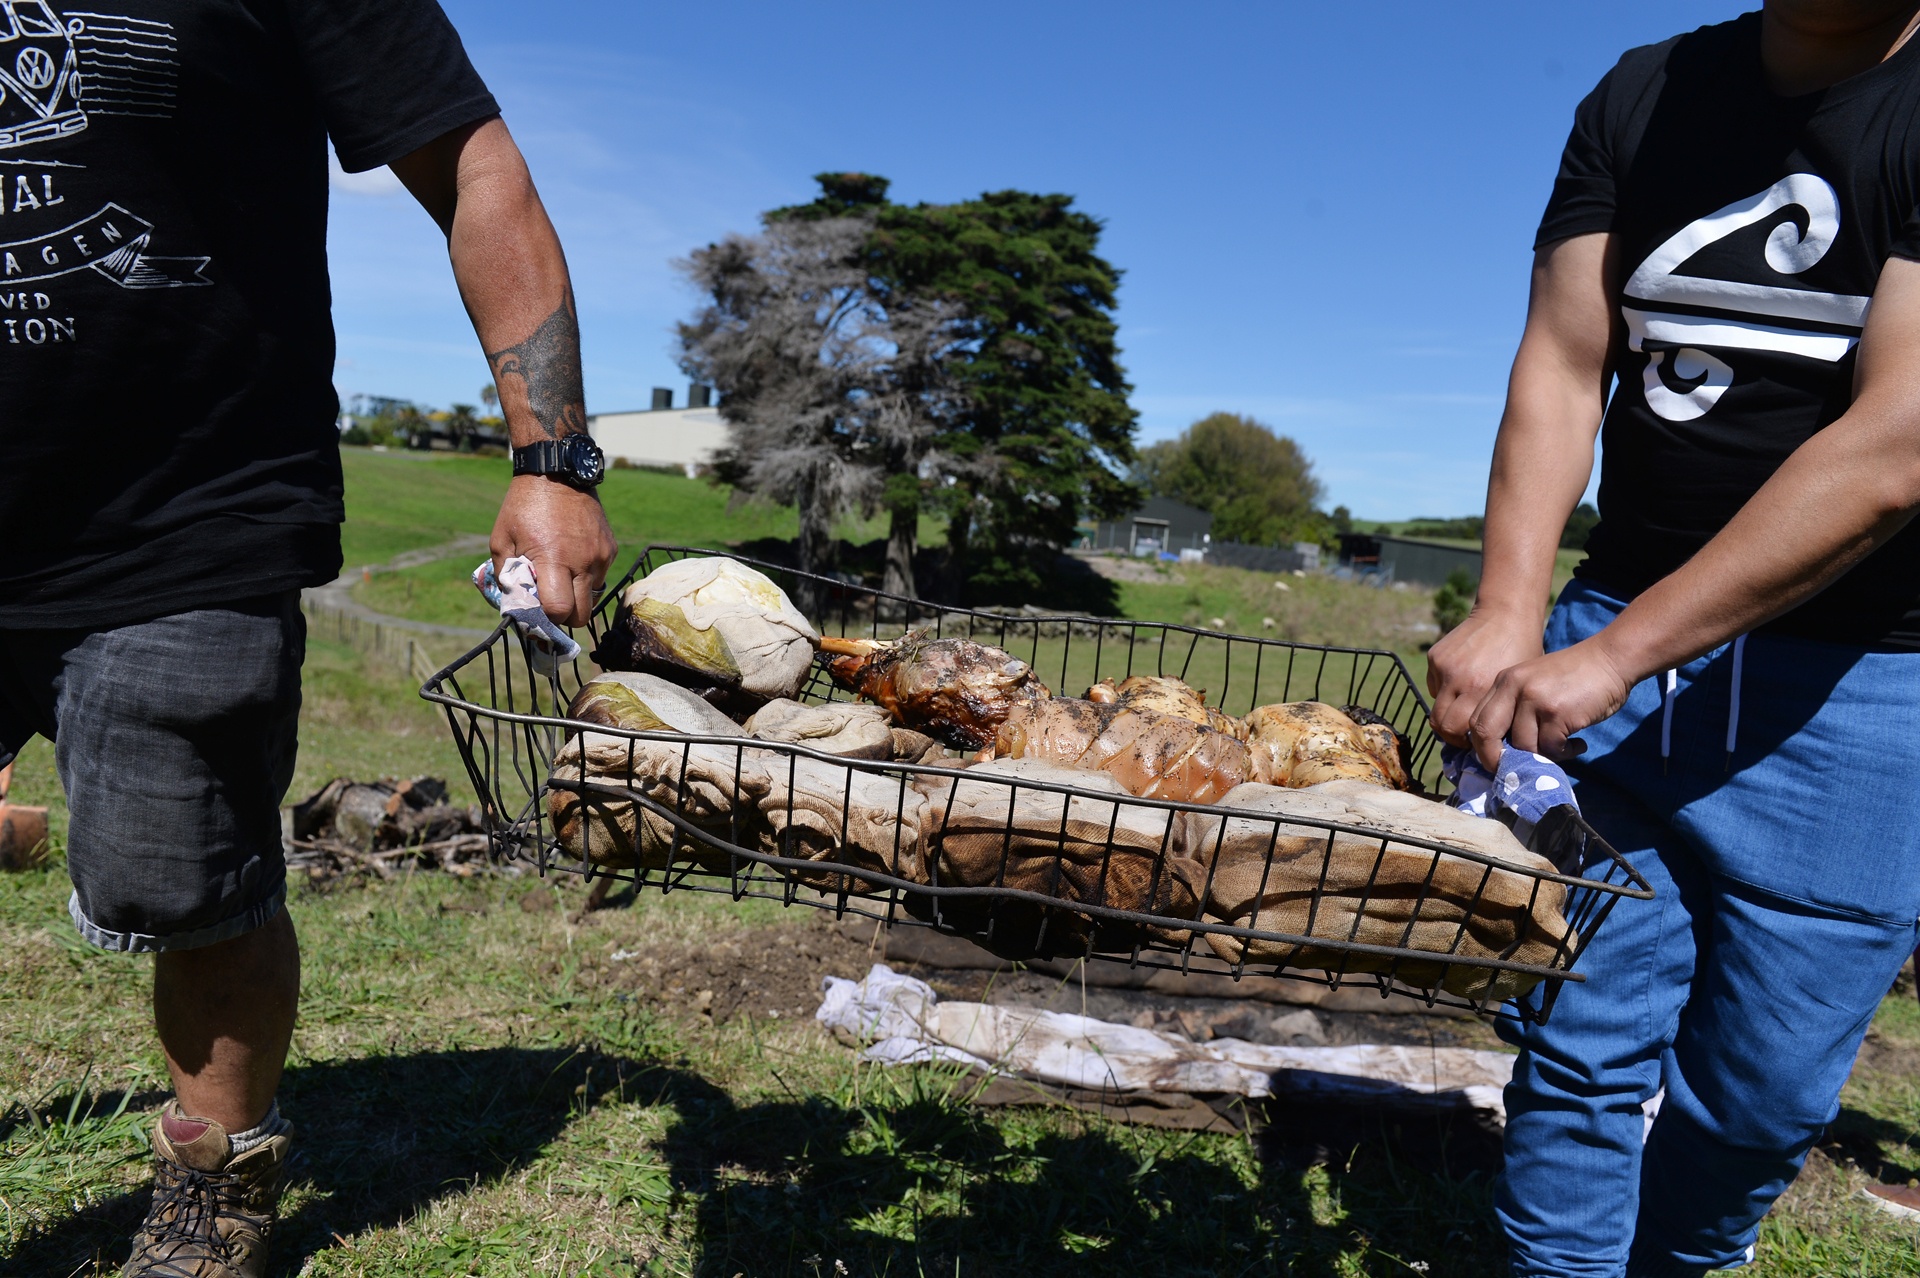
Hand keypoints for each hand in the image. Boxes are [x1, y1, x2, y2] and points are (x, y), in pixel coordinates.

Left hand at [490, 475, 616, 626]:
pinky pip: (600, 577)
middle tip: (550, 602)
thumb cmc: (522, 507)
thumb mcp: (501, 540)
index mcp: (554, 559)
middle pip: (582, 615)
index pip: (560, 610)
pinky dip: (586, 577)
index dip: (547, 617)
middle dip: (565, 616)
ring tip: (560, 576)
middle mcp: (583, 561)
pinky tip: (572, 558)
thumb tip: (516, 604)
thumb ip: (507, 576)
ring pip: (593, 597)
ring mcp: (601, 556)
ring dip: (576, 596)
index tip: (537, 610)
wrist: (556, 472)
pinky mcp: (610, 549)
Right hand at [1426, 609, 1545, 747]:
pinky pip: (1434, 685)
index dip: (1466, 742)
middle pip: (1440, 725)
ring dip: (1447, 712)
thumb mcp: (1515, 687)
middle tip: (1464, 735)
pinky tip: (1463, 678)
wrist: (1507, 614)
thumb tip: (1488, 742)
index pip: (1459, 732)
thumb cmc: (1521, 654)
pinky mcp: (1436, 657)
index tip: (1476, 743)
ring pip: (1435, 706)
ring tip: (1465, 707)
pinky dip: (1445, 689)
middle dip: (1451, 735)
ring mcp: (1444, 667)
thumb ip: (1500, 713)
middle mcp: (1460, 680)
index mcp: (1483, 690)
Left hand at [1466, 638, 1632, 769]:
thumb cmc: (1575, 677)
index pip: (1477, 721)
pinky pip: (1551, 748)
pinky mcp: (1557, 712)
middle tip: (1516, 772)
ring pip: (1523, 746)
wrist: (1611, 658)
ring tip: (1563, 749)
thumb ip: (1517, 710)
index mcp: (1504, 681)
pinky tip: (1578, 744)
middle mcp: (1513, 687)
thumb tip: (1505, 753)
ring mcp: (1534, 699)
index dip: (1482, 748)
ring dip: (1543, 757)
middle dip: (1495, 760)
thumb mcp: (1535, 684)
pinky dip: (1565, 753)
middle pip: (1485, 734)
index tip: (1498, 762)